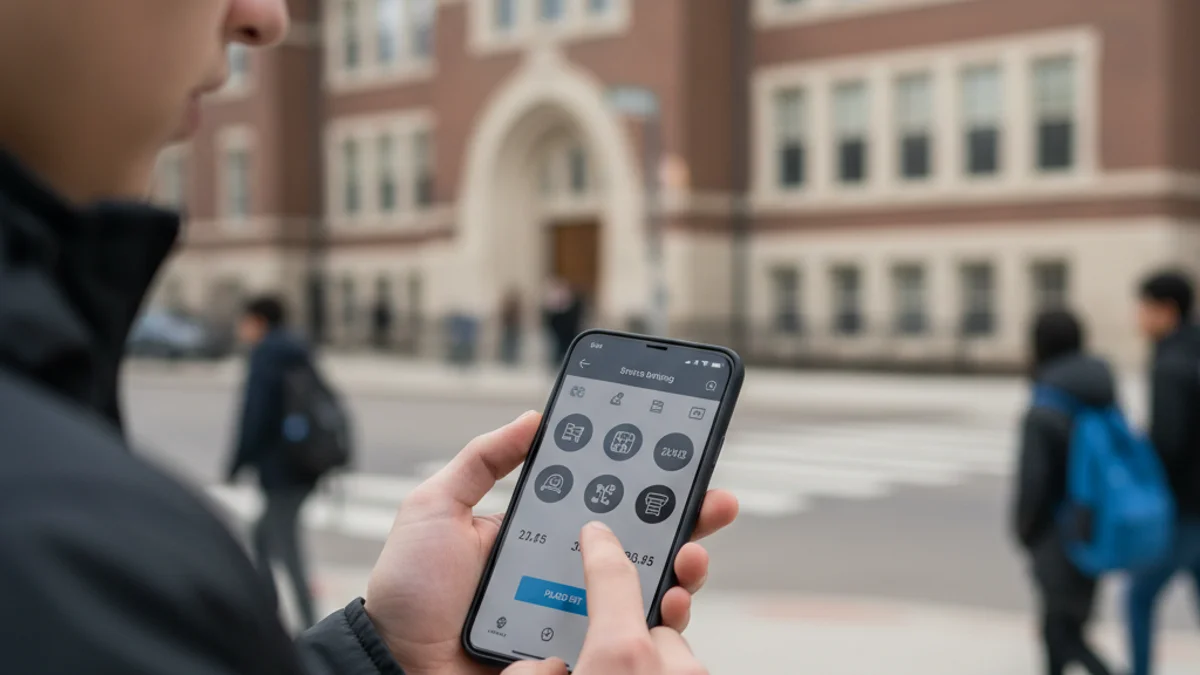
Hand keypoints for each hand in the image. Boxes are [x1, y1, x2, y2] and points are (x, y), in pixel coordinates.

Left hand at [364, 412, 737, 674]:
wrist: (394, 665)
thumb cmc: (409, 592)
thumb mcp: (435, 509)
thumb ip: (482, 461)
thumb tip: (533, 418)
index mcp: (541, 537)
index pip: (605, 504)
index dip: (647, 484)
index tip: (684, 461)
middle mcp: (568, 576)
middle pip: (641, 547)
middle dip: (686, 524)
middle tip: (713, 506)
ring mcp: (576, 618)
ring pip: (646, 595)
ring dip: (682, 571)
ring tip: (692, 555)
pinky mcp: (578, 656)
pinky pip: (626, 643)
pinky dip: (654, 625)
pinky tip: (667, 604)